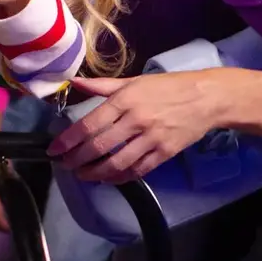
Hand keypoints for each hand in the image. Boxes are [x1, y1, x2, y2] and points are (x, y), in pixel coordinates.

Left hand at [47, 72, 225, 182]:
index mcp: (125, 99)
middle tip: (66, 165)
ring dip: (95, 173)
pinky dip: (120, 178)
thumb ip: (102, 86)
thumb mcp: (134, 81)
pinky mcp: (165, 153)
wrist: (207, 98)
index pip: (89, 123)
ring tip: (83, 175)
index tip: (54, 150)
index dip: (69, 140)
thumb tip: (74, 84)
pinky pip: (138, 170)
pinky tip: (108, 179)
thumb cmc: (168, 87)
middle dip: (77, 160)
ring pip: (117, 163)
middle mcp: (136, 120)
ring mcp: (151, 138)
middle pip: (99, 146)